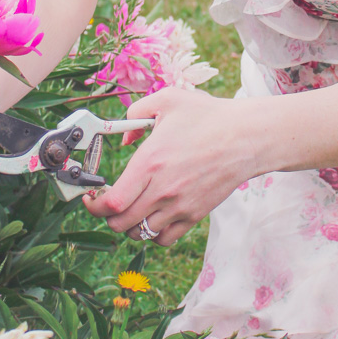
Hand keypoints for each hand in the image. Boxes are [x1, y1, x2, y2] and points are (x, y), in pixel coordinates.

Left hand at [81, 87, 262, 246]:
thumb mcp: (167, 100)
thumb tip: (124, 137)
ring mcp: (179, 206)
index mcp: (150, 162)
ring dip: (128, 224)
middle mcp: (162, 189)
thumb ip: (135, 112)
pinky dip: (152, 233)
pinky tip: (153, 216)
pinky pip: (164, 238)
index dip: (94, 205)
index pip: (112, 202)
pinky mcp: (194, 214)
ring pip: (139, 233)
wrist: (246, 137)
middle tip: (107, 202)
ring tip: (130, 208)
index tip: (91, 197)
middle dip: (106, 215)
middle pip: (120, 223)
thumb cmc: (209, 117)